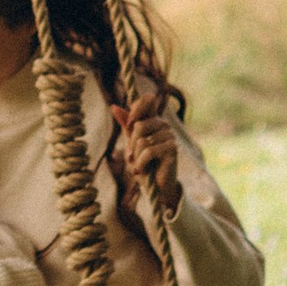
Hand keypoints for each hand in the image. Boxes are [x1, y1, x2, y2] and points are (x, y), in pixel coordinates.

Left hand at [113, 96, 182, 215]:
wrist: (154, 186)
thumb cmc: (142, 163)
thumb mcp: (131, 143)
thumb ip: (126, 125)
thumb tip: (114, 107)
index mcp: (153, 120)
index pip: (147, 99)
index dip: (135, 109)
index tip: (129, 125)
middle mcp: (164, 125)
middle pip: (139, 125)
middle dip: (131, 144)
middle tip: (132, 156)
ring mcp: (170, 136)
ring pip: (142, 140)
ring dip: (136, 156)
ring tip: (138, 164)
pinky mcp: (173, 149)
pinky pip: (149, 151)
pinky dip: (140, 162)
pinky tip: (141, 169)